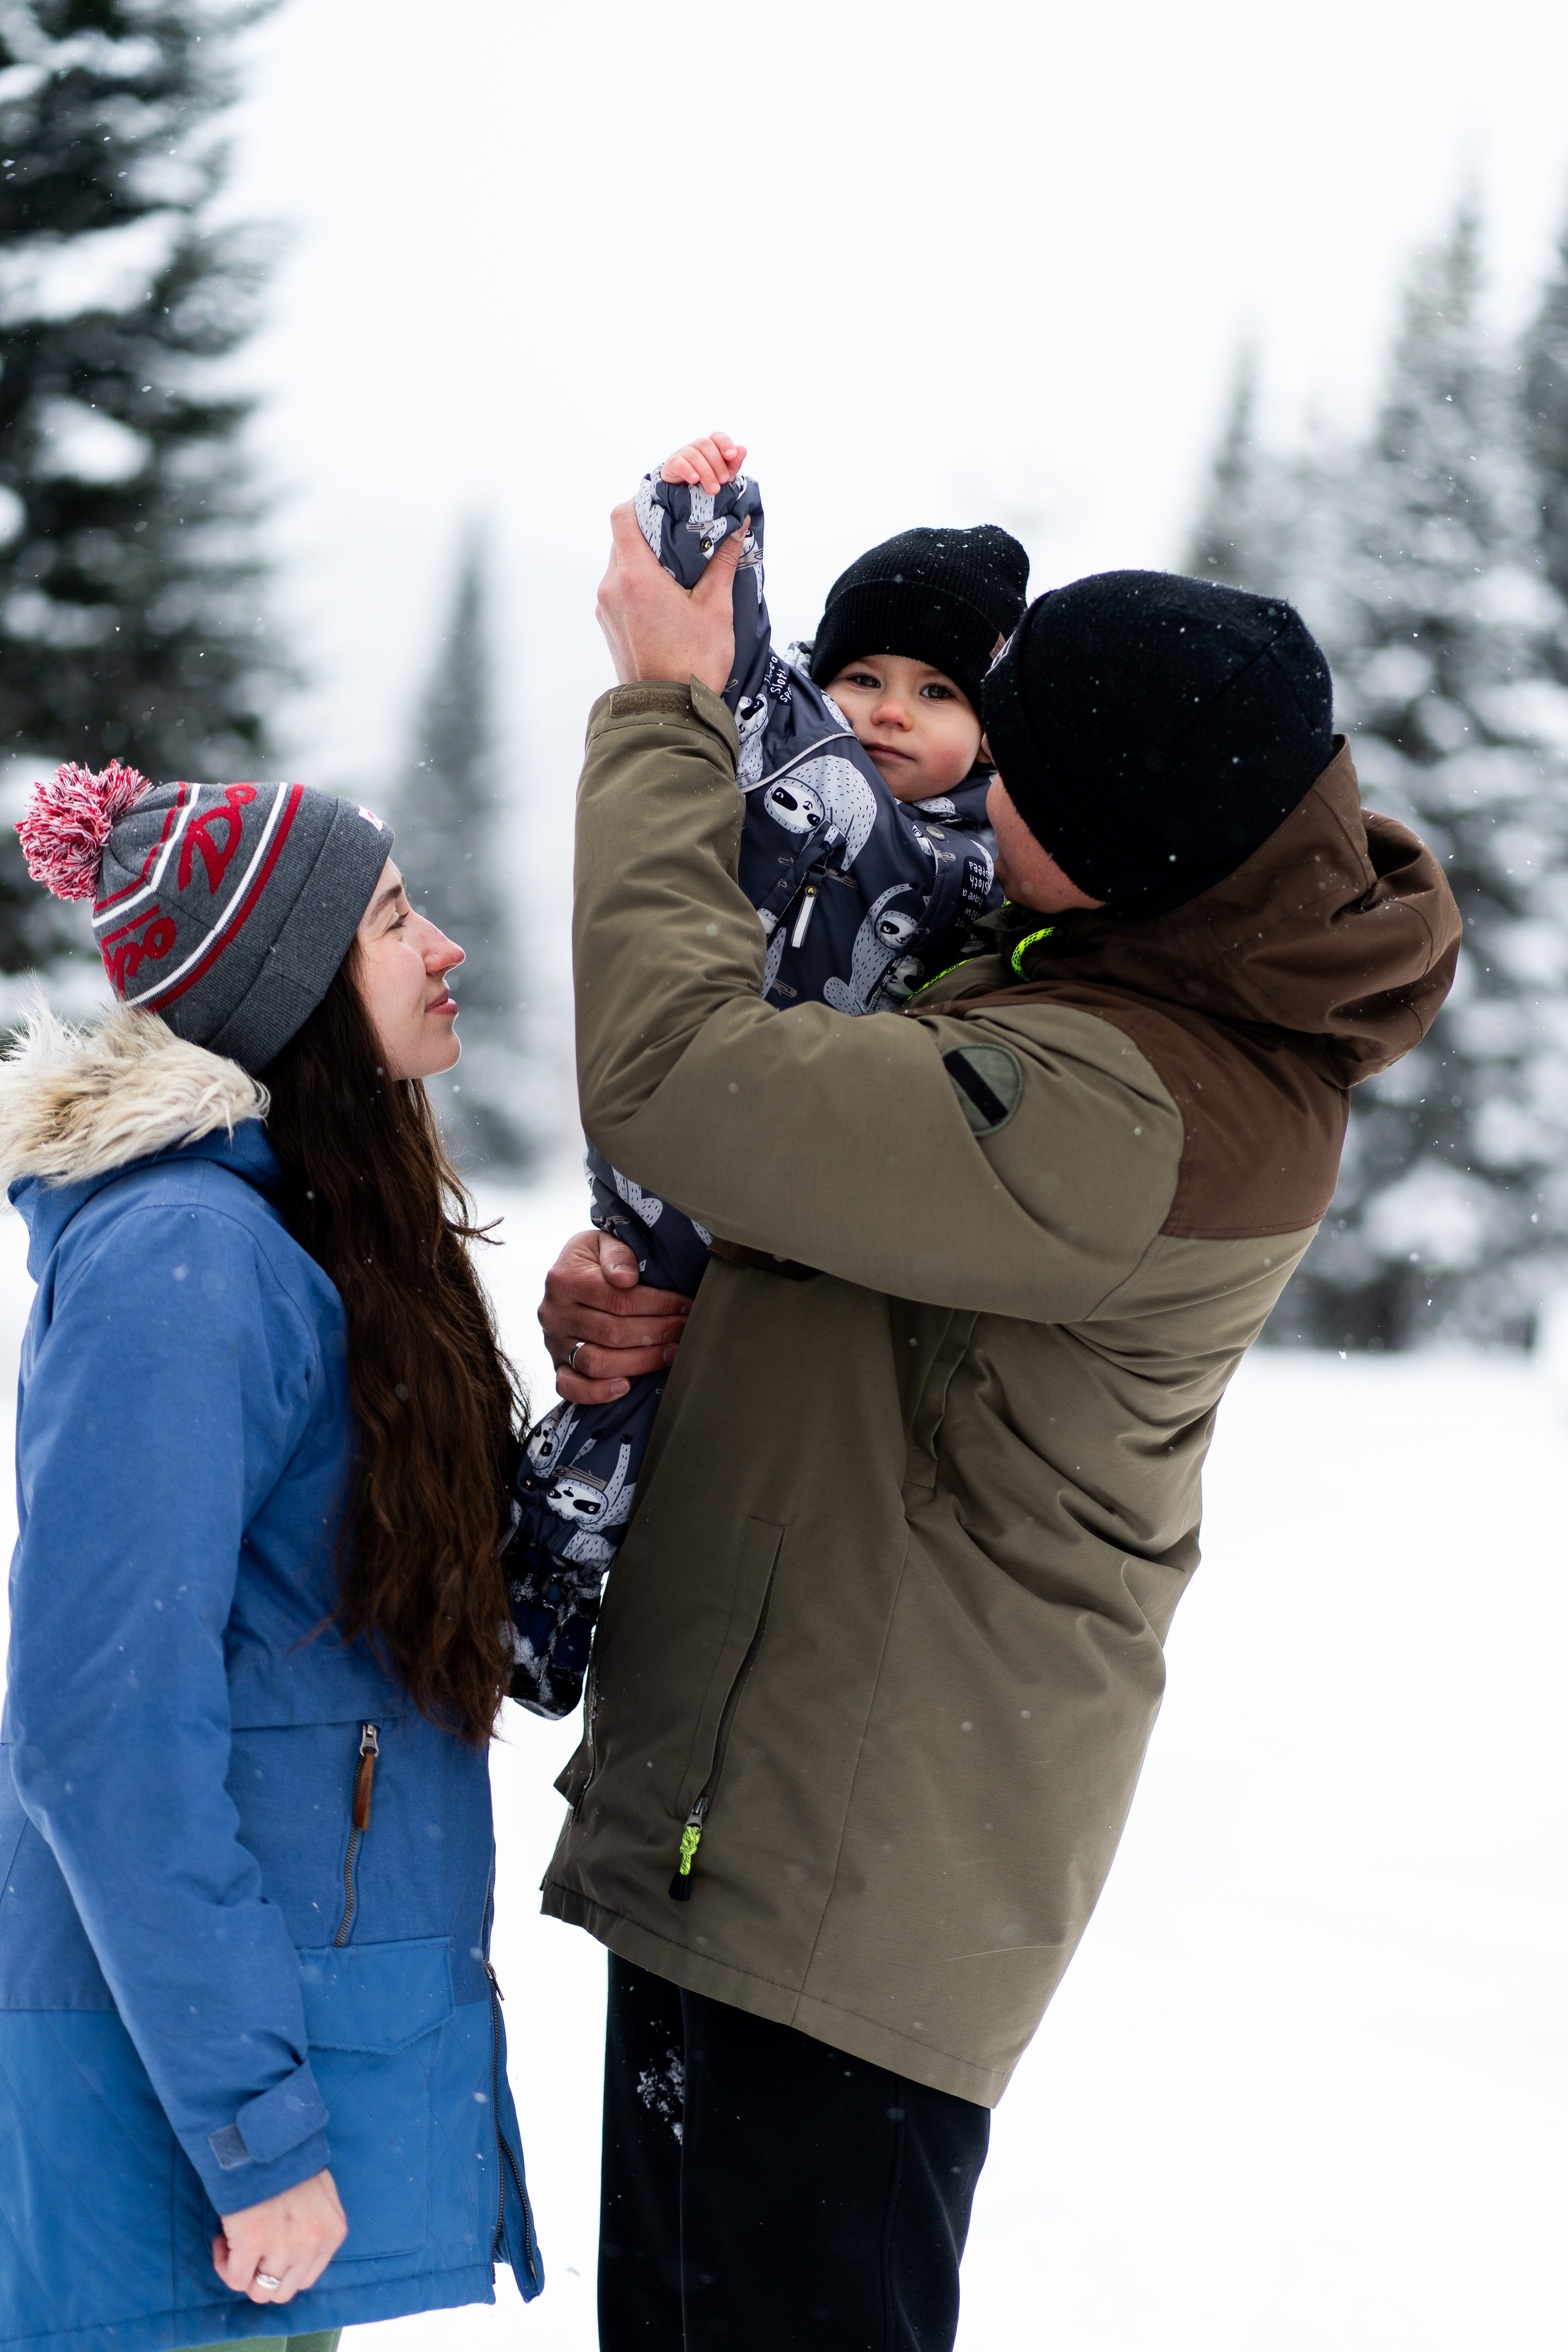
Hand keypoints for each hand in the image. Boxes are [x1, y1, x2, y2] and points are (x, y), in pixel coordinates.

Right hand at [213, 2167, 346, 2303]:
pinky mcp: (253, 2242)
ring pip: (259, 2291)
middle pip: (283, 2290)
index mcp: (332, 2233)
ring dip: (243, 2271)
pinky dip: (225, 2265)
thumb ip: (314, 2228)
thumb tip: (293, 2258)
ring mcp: (284, 2245)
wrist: (266, 2136)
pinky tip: (223, 2239)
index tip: (267, 2250)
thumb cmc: (289, 2161)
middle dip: (262, 2275)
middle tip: (250, 2251)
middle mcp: (312, 2244)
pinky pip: (235, 2279)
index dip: (282, 2270)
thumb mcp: (320, 2196)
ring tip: (235, 2243)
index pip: (306, 2278)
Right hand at [540, 1229, 693, 1404]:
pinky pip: (570, 1387)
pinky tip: (626, 1387)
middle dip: (657, 1332)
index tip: (686, 1305)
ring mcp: (553, 1343)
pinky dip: (597, 1392)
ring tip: (671, 1353)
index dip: (658, 1304)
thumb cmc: (595, 1258)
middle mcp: (554, 1313)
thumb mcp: (603, 1241)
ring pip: (596, 1362)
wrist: (568, 1273)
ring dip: (640, 1362)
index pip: (619, 1299)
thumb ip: (617, 1254)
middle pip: (612, 1333)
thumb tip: (626, 1279)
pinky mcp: (557, 1365)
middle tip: (687, 1330)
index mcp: (564, 1279)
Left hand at [596, 499, 743, 695]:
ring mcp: (606, 608)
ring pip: (621, 565)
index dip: (645, 500)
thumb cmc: (694, 664)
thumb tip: (736, 527)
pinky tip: (668, 594)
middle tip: (684, 532)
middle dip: (652, 530)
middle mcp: (612, 587)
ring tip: (680, 566)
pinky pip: (620, 590)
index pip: (624, 515)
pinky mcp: (609, 626)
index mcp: (635, 575)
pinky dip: (640, 582)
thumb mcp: (716, 608)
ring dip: (646, 558)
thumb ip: (723, 562)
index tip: (671, 503)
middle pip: (623, 538)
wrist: (669, 715)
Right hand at [661, 430, 745, 492]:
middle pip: (706, 445)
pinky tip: (694, 479)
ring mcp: (683, 453)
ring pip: (694, 455)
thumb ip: (734, 463)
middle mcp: (697, 446)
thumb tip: (742, 449)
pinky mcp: (672, 464)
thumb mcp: (724, 475)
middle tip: (723, 480)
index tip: (731, 455)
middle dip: (717, 463)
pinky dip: (687, 470)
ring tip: (713, 489)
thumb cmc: (708, 482)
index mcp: (711, 446)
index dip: (725, 443)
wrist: (685, 496)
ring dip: (705, 472)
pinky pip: (678, 463)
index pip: (718, 437)